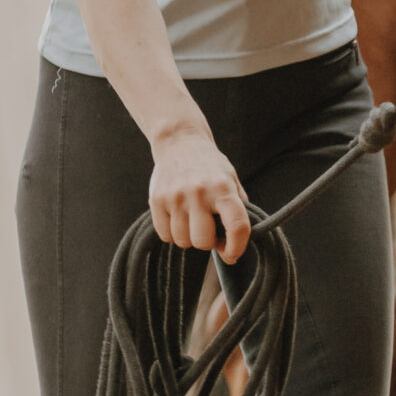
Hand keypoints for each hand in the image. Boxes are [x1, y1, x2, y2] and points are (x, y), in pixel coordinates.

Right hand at [149, 129, 251, 263]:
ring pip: (183, 241)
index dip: (237, 247)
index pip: (237, 226)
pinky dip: (173, 234)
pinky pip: (165, 235)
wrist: (180, 141)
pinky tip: (178, 218)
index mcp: (223, 188)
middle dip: (208, 242)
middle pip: (203, 242)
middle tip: (209, 230)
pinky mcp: (157, 199)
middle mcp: (199, 192)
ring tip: (192, 220)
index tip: (232, 254)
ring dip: (189, 238)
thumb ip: (238, 208)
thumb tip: (238, 243)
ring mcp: (175, 196)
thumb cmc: (210, 166)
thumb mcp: (231, 180)